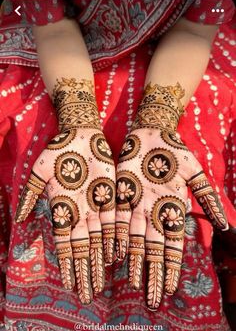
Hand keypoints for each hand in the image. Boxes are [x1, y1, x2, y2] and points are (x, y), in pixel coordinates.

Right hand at [15, 78, 115, 304]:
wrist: (81, 134)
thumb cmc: (59, 150)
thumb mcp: (40, 171)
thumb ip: (30, 194)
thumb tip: (17, 218)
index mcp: (63, 208)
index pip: (65, 242)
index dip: (67, 263)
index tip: (69, 284)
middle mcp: (81, 211)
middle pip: (84, 246)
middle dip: (85, 269)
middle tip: (88, 294)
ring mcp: (97, 205)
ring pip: (100, 238)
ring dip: (101, 260)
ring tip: (102, 282)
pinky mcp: (113, 195)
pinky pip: (115, 220)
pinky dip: (116, 238)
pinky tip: (118, 256)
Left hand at [115, 82, 227, 309]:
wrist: (151, 132)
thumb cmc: (175, 151)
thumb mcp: (194, 173)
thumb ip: (207, 197)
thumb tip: (225, 226)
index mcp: (172, 210)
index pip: (173, 246)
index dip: (172, 268)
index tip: (171, 289)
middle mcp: (154, 213)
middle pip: (153, 249)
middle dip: (153, 273)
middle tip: (151, 300)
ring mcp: (136, 206)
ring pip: (134, 240)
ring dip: (134, 262)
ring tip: (133, 284)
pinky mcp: (120, 195)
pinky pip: (117, 220)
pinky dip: (115, 238)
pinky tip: (113, 256)